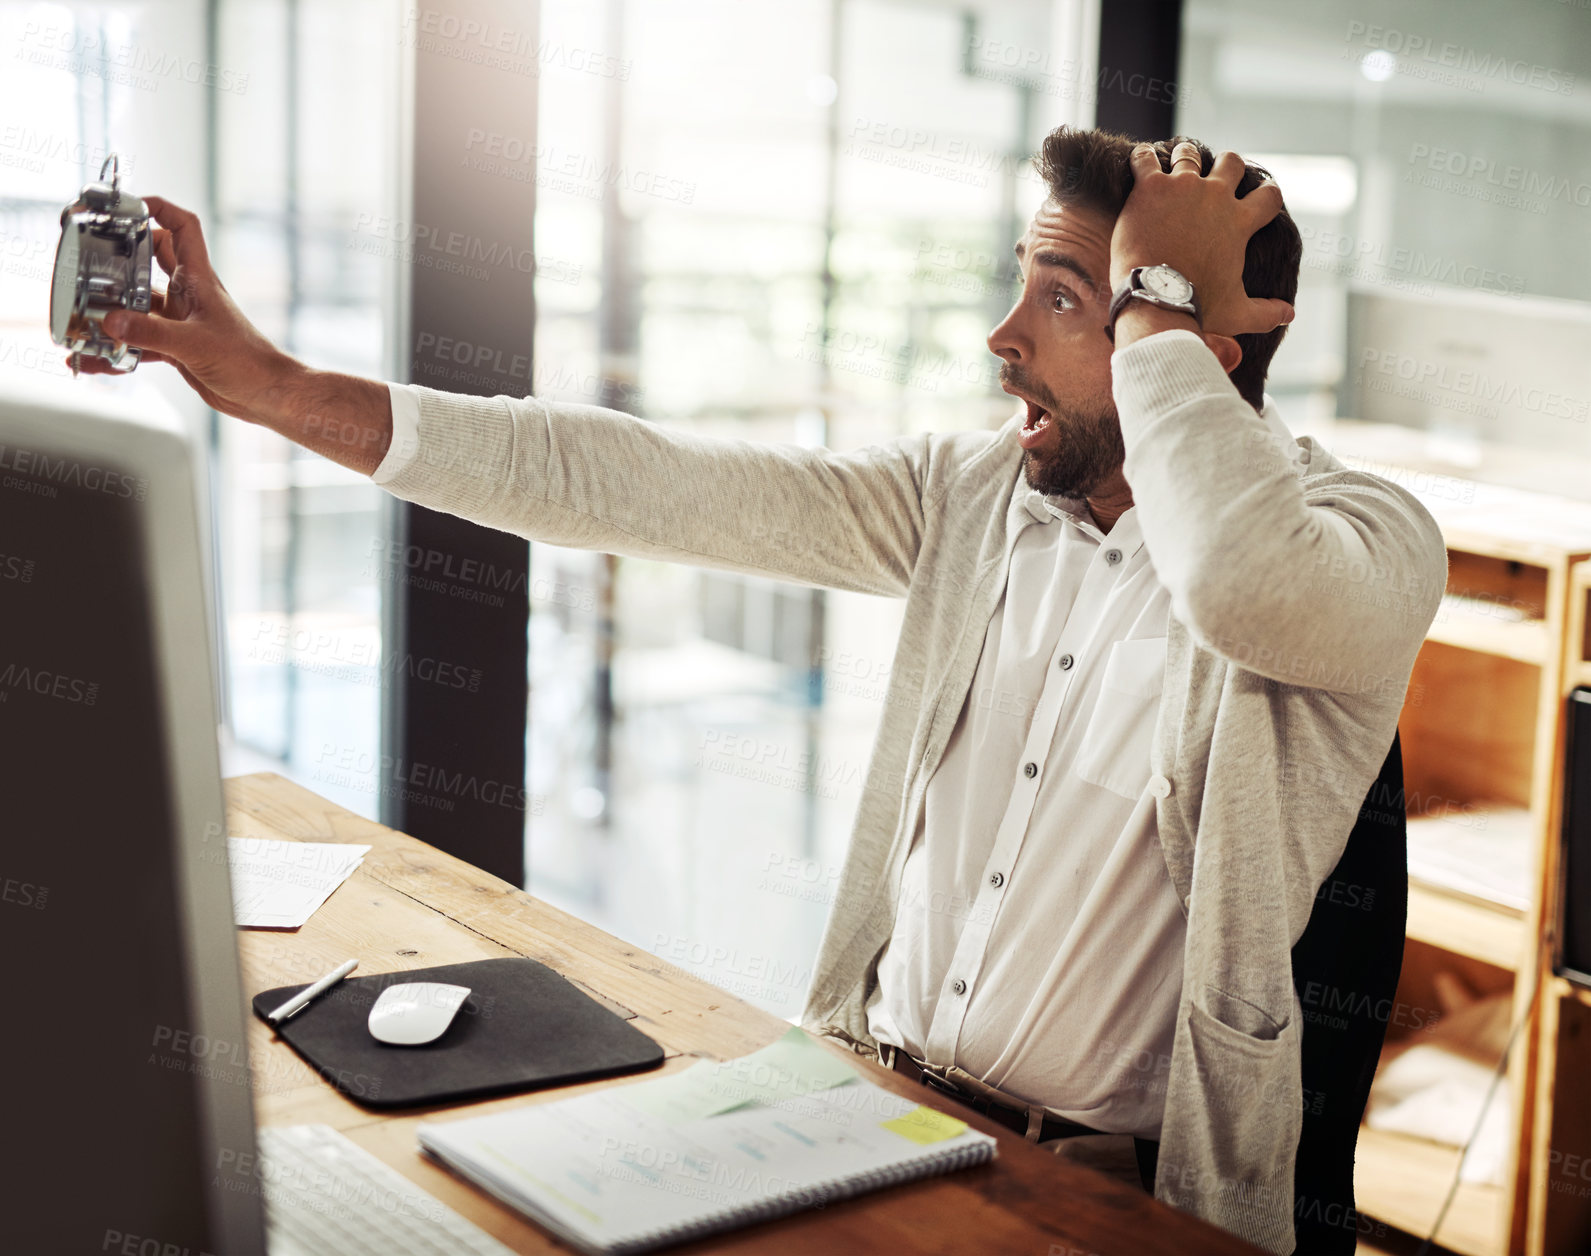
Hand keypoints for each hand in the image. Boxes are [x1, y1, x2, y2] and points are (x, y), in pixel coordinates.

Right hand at [72, 196, 305, 425]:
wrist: (266, 394)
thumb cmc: (247, 362)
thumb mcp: (194, 344)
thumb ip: (151, 332)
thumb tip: (111, 321)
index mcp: (199, 280)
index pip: (183, 228)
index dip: (160, 208)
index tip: (130, 204)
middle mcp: (189, 295)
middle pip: (152, 258)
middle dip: (124, 251)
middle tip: (93, 255)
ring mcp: (182, 320)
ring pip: (141, 303)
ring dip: (116, 307)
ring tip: (85, 312)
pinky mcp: (178, 346)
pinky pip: (142, 340)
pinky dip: (121, 348)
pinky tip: (95, 360)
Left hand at [1110, 142, 1294, 338]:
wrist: (1155, 300)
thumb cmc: (1197, 307)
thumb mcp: (1238, 313)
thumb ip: (1266, 313)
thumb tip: (1289, 316)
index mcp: (1240, 222)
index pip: (1269, 195)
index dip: (1264, 194)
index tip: (1254, 197)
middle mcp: (1216, 196)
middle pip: (1231, 161)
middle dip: (1224, 166)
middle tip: (1211, 178)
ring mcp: (1183, 187)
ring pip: (1189, 154)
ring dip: (1184, 159)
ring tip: (1173, 169)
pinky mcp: (1151, 187)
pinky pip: (1144, 159)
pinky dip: (1141, 159)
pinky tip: (1139, 164)